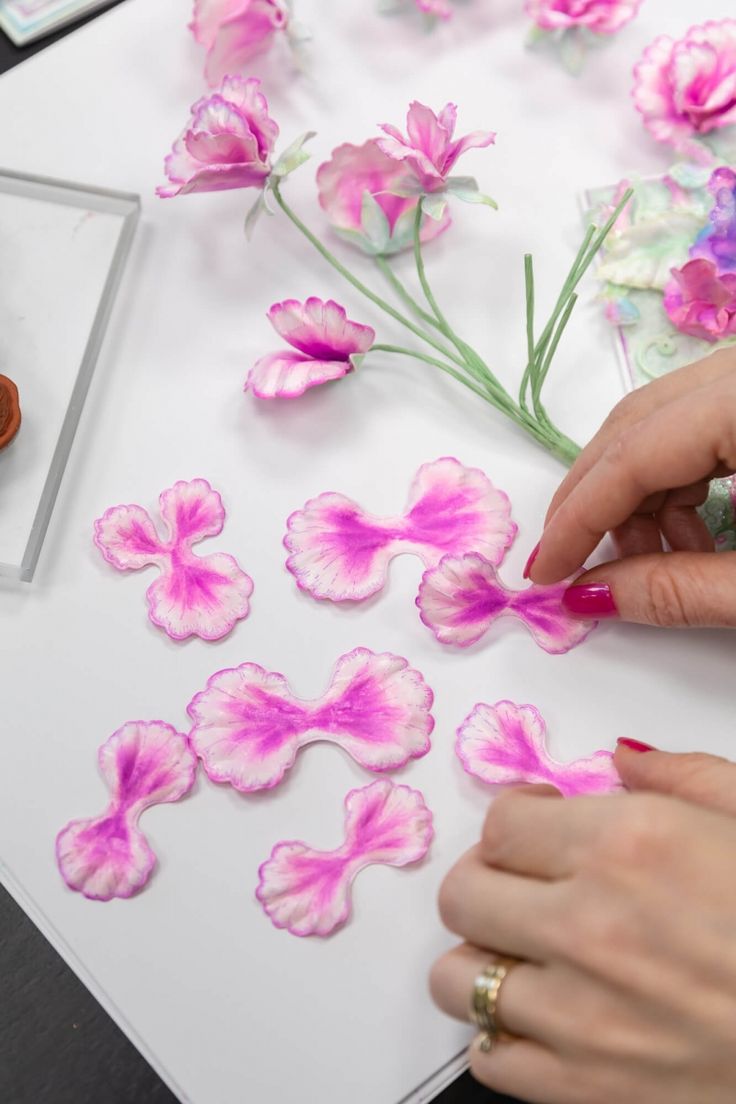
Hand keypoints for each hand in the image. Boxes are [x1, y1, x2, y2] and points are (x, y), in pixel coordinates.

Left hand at [430, 744, 735, 1103]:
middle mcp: (589, 927)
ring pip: (457, 979)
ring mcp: (582, 1019)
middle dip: (488, 878)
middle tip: (523, 882)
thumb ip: (681, 776)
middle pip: (464, 894)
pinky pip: (493, 1060)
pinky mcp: (591, 1093)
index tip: (537, 826)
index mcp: (627, 846)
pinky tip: (542, 1018)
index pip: (501, 823)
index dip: (517, 819)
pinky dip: (503, 1037)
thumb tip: (619, 762)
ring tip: (525, 952)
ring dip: (483, 958)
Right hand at [527, 348, 735, 626]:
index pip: (633, 456)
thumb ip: (680, 591)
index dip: (578, 521)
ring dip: (640, 492)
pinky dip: (681, 476)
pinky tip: (691, 531)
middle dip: (598, 502)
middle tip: (577, 566)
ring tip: (658, 559)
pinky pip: (701, 416)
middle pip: (636, 424)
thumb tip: (587, 598)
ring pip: (665, 419)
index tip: (545, 576)